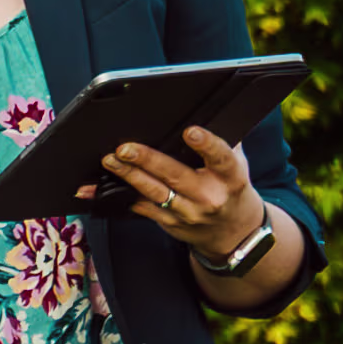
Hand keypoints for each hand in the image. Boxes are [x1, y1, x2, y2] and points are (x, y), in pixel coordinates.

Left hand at [84, 130, 261, 258]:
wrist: (233, 232)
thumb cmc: (230, 187)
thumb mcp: (237, 164)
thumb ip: (225, 140)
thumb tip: (205, 111)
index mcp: (230, 177)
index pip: (220, 158)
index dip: (206, 144)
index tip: (190, 131)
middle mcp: (209, 197)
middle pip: (176, 176)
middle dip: (148, 160)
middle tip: (125, 148)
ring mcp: (189, 213)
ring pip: (155, 194)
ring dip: (130, 176)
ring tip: (110, 161)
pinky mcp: (171, 224)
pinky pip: (144, 209)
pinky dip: (124, 197)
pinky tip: (104, 187)